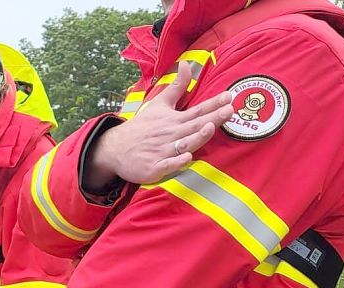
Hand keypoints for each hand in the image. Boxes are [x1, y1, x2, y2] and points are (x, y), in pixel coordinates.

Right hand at [85, 60, 234, 187]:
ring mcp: (162, 151)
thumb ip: (177, 86)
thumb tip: (186, 64)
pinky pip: (167, 165)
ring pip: (183, 144)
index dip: (213, 103)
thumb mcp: (158, 104)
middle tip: (229, 110)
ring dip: (197, 136)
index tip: (228, 96)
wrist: (114, 148)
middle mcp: (170, 134)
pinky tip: (187, 158)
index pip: (197, 110)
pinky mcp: (154, 167)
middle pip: (194, 125)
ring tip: (210, 127)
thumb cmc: (142, 126)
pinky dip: (177, 162)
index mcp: (173, 119)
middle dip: (212, 118)